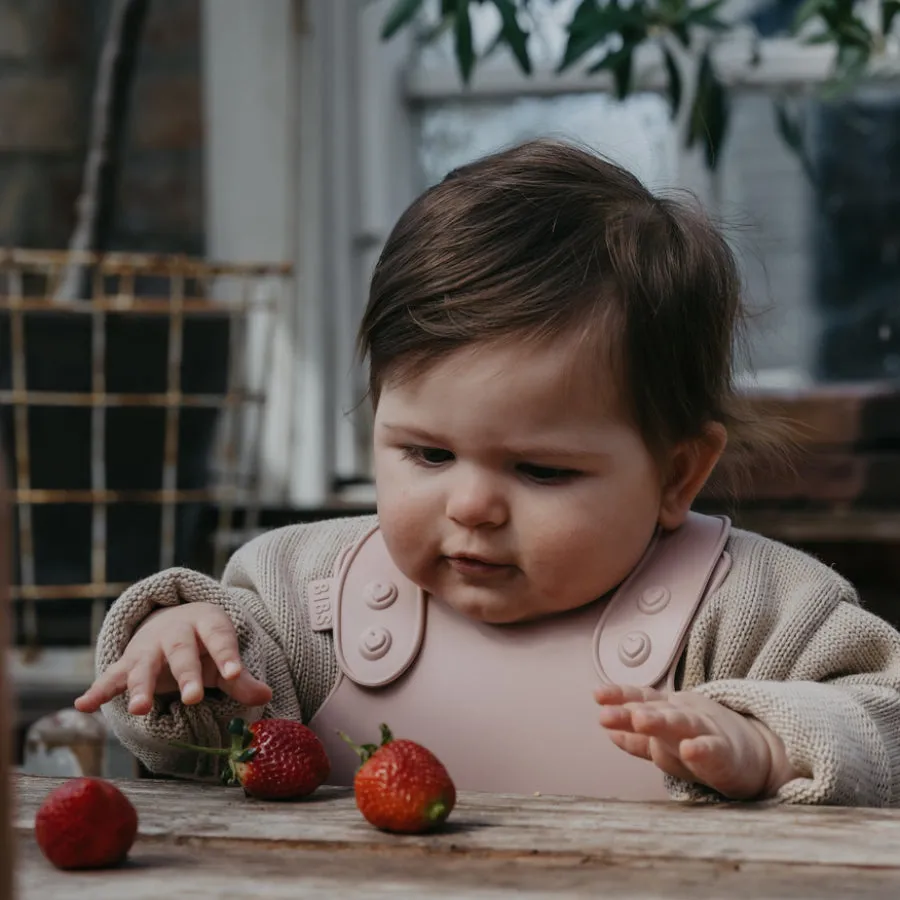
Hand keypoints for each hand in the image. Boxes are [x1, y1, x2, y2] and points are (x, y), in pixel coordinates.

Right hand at [74, 603, 272, 715]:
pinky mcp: (128, 662)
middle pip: (182, 652)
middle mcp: (176, 632)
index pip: (219, 638)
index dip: (227, 656)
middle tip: (192, 698)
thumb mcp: (225, 656)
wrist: (174, 618)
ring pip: (143, 665)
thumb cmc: (206, 644)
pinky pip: (112, 676)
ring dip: (140, 687)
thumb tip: (266, 696)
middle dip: (186, 675)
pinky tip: (83, 705)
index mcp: (206, 623)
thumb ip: (242, 679)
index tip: (236, 674)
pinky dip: (98, 690)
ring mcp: (149, 647)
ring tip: (138, 709)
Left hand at [594, 684, 798, 799]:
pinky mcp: (727, 754)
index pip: (641, 699)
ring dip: (659, 722)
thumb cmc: (705, 742)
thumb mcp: (668, 738)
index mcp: (668, 711)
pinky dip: (701, 750)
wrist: (758, 754)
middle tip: (606, 714)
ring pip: (681, 724)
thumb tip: (607, 733)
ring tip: (639, 721)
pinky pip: (714, 751)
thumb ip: (638, 738)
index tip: (596, 695)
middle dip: (630, 712)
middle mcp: (684, 716)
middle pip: (655, 711)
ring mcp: (706, 732)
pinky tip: (689, 750)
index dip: (619, 696)